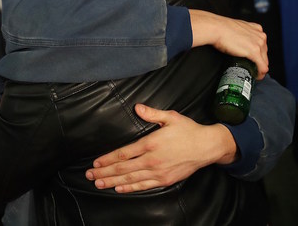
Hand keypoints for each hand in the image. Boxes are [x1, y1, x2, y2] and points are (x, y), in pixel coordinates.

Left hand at [85, 103, 236, 192]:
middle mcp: (152, 160)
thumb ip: (152, 113)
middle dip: (105, 172)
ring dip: (113, 182)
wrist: (207, 147)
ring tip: (99, 183)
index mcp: (151, 144)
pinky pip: (144, 185)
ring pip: (131, 179)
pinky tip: (119, 188)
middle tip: (90, 176)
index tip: (96, 163)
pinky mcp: (165, 180)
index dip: (108, 159)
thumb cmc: (188, 130)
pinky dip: (130, 188)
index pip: (123, 153)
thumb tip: (137, 107)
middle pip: (123, 168)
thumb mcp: (170, 117)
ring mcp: (158, 172)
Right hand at [189, 10, 267, 77]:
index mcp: (257, 29)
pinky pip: (262, 67)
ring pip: (264, 61)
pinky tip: (256, 76)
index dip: (259, 54)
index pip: (262, 45)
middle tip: (252, 68)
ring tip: (253, 74)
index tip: (254, 60)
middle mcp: (261, 36)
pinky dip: (260, 74)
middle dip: (259, 62)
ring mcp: (259, 44)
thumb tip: (238, 41)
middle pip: (264, 54)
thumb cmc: (221, 27)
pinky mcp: (254, 52)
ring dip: (260, 69)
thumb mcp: (237, 27)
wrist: (216, 28)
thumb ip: (242, 33)